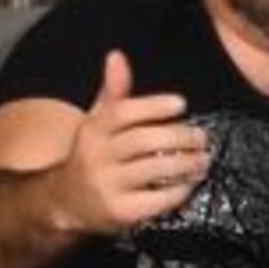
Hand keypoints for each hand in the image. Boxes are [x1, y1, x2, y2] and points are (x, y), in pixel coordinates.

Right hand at [48, 51, 210, 234]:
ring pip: (154, 170)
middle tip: (202, 138)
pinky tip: (189, 184)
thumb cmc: (94, 155)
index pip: (123, 112)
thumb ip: (113, 93)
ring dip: (186, 164)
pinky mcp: (120, 212)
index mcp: (94, 130)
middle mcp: (98, 157)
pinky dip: (178, 191)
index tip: (181, 104)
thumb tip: (117, 55)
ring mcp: (108, 186)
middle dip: (179, 138)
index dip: (154, 106)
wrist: (65, 203)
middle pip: (144, 141)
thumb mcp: (97, 122)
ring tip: (204, 161)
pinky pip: (156, 200)